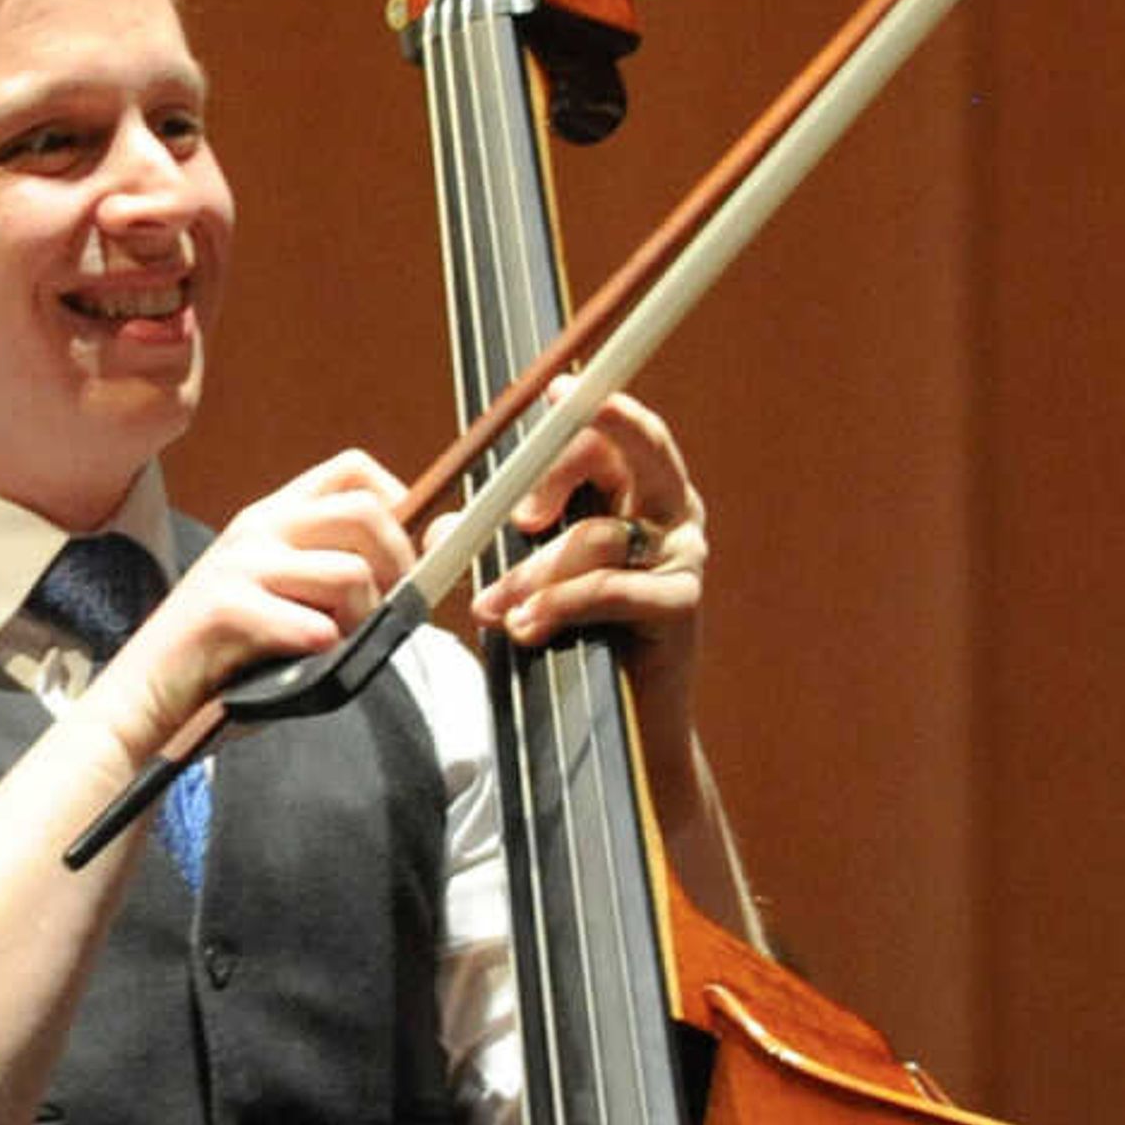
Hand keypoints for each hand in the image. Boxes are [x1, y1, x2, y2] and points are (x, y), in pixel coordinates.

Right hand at [90, 451, 412, 751]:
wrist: (147, 692)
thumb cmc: (230, 652)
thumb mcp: (287, 593)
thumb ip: (338, 571)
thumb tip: (425, 557)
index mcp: (276, 515)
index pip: (354, 469)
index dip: (398, 506)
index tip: (399, 559)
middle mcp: (258, 526)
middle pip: (365, 513)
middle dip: (396, 568)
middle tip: (378, 613)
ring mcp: (240, 562)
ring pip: (350, 573)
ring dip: (360, 620)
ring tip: (333, 645)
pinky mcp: (224, 607)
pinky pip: (311, 624)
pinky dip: (323, 648)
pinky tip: (306, 658)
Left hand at [460, 385, 708, 700]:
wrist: (618, 731)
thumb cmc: (574, 643)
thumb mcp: (528, 579)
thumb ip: (496, 545)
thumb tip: (440, 526)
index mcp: (642, 492)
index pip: (618, 434)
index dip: (588, 409)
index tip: (552, 392)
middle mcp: (673, 513)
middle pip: (636, 453)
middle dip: (574, 454)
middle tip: (520, 488)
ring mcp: (684, 555)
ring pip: (596, 536)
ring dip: (531, 571)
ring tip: (492, 607)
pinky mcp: (682, 603)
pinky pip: (607, 589)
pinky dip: (559, 605)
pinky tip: (524, 626)